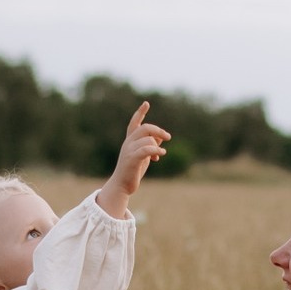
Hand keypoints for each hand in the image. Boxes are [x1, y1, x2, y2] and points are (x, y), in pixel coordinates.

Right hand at [97, 101, 169, 218]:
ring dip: (157, 146)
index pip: (134, 123)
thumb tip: (161, 137)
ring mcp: (129, 150)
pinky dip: (156, 150)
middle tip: (168, 137)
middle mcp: (128, 143)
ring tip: (160, 155)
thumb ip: (150, 145)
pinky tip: (161, 154)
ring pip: (148, 139)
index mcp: (130, 141)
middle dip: (158, 131)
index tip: (146, 103)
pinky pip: (147, 149)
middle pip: (145, 128)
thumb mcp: (144, 156)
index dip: (140, 113)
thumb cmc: (133, 171)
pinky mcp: (132, 159)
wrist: (122, 186)